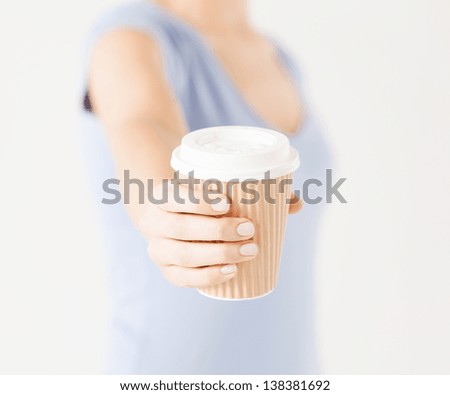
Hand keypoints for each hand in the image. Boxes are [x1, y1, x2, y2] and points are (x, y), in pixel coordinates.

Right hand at [140, 182, 257, 287]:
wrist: (169, 220)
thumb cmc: (198, 202)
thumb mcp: (210, 188)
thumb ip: (248, 192)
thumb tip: (293, 205)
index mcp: (161, 196)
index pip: (174, 197)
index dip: (199, 202)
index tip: (227, 204)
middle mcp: (153, 223)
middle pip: (180, 228)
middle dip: (217, 230)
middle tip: (248, 228)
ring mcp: (158, 249)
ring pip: (184, 255)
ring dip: (219, 254)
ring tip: (249, 250)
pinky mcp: (167, 270)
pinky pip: (183, 278)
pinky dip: (208, 276)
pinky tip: (231, 271)